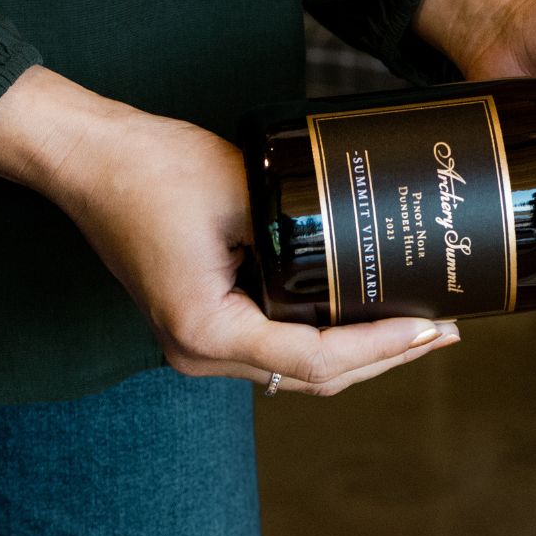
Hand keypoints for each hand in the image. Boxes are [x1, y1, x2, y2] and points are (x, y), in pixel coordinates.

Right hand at [0, 66, 458, 395]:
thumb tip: (370, 253)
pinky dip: (325, 339)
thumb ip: (302, 232)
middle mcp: (199, 353)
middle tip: (446, 332)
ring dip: (360, 354)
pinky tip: (366, 317)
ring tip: (421, 327)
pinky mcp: (206, 326)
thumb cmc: (152, 168)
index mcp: (205, 330)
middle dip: (385, 357)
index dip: (384, 347)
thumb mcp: (245, 193)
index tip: (434, 328)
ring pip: (299, 371)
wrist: (89, 157)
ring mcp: (199, 346)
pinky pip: (278, 348)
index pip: (316, 358)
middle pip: (315, 377)